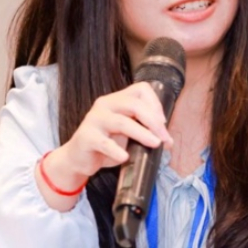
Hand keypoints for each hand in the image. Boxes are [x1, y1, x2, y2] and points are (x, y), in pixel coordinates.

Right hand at [43, 82, 172, 204]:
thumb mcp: (126, 133)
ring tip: (154, 144)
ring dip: (142, 133)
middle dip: (153, 122)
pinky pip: (104, 143)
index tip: (162, 123)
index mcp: (116, 100)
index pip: (141, 89)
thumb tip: (168, 141)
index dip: (155, 104)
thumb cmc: (105, 144)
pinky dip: (116, 150)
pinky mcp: (86, 137)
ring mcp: (94, 120)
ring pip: (122, 122)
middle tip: (163, 138)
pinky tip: (125, 156)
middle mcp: (105, 105)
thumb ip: (144, 131)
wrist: (78, 158)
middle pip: (134, 104)